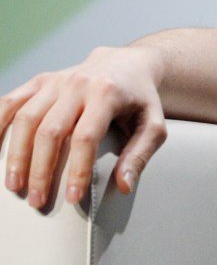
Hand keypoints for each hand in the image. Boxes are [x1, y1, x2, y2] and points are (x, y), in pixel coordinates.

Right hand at [1, 46, 166, 208]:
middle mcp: (78, 83)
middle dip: (41, 169)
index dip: (77, 170)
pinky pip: (10, 102)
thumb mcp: (154, 125)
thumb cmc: (141, 100)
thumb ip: (141, 154)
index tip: (73, 199)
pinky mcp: (40, 80)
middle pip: (50, 130)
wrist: (128, 63)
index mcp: (108, 93)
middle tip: (38, 201)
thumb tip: (124, 186)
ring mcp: (55, 80)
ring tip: (13, 186)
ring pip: (26, 118)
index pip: (86, 137)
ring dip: (16, 155)